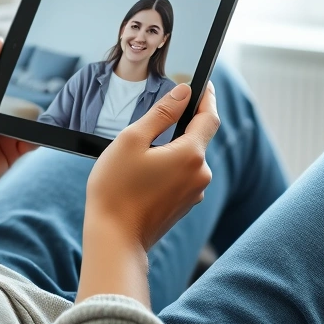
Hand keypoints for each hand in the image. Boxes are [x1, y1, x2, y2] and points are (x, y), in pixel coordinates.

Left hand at [0, 39, 35, 223]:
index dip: (13, 65)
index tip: (32, 50)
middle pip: (16, 96)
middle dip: (29, 91)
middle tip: (46, 81)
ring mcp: (1, 134)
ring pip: (27, 118)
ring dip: (35, 115)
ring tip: (45, 107)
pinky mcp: (9, 153)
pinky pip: (31, 141)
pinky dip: (38, 136)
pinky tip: (40, 131)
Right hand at [85, 81, 219, 250]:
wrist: (113, 239)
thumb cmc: (116, 189)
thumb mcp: (132, 140)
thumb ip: (162, 113)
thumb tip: (184, 92)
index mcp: (191, 154)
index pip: (209, 117)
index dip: (207, 97)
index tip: (204, 83)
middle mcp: (200, 174)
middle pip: (197, 138)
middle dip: (179, 126)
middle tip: (154, 120)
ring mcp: (193, 193)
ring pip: (186, 158)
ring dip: (170, 149)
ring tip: (138, 155)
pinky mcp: (183, 206)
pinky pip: (180, 176)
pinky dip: (167, 168)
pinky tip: (142, 175)